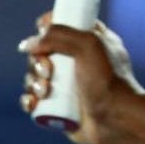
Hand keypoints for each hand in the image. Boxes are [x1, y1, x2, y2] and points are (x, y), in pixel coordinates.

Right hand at [18, 11, 144, 143]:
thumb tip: (29, 43)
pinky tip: (34, 102)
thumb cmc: (108, 81)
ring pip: (35, 76)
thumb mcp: (88, 45)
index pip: (65, 24)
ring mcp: (68, 85)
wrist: (115, 119)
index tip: (41, 30)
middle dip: (37, 61)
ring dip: (32, 82)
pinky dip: (29, 99)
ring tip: (45, 91)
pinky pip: (34, 99)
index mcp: (91, 42)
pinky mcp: (59, 106)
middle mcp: (79, 62)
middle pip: (43, 52)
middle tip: (48, 72)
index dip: (49, 26)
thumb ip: (59, 35)